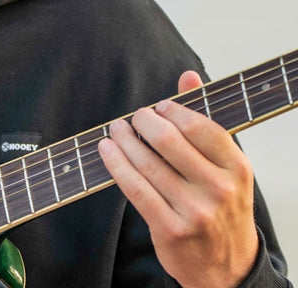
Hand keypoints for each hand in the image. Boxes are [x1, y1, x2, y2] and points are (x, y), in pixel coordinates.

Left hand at [98, 71, 258, 287]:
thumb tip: (188, 75)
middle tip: (133, 117)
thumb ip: (204, 120)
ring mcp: (194, 211)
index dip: (172, 110)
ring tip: (115, 129)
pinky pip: (134, 188)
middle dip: (143, 121)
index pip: (198, 125)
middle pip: (168, 140)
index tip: (158, 106)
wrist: (228, 270)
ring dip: (124, 140)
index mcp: (237, 168)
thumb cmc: (222, 206)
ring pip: (147, 163)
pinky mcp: (170, 229)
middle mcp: (219, 189)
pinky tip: (106, 150)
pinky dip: (115, 164)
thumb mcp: (225, 166)